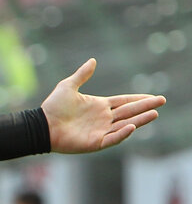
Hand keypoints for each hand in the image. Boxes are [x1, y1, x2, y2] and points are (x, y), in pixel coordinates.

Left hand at [41, 58, 164, 152]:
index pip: (124, 102)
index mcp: (99, 106)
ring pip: (125, 125)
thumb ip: (82, 75)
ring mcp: (100, 131)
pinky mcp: (95, 142)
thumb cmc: (53, 106)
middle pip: (129, 112)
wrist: (42, 125)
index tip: (153, 97)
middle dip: (145, 107)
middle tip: (161, 101)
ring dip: (139, 120)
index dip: (138, 99)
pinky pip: (112, 138)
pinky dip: (122, 133)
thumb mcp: (68, 86)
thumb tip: (93, 60)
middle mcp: (103, 118)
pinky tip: (132, 126)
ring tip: (154, 113)